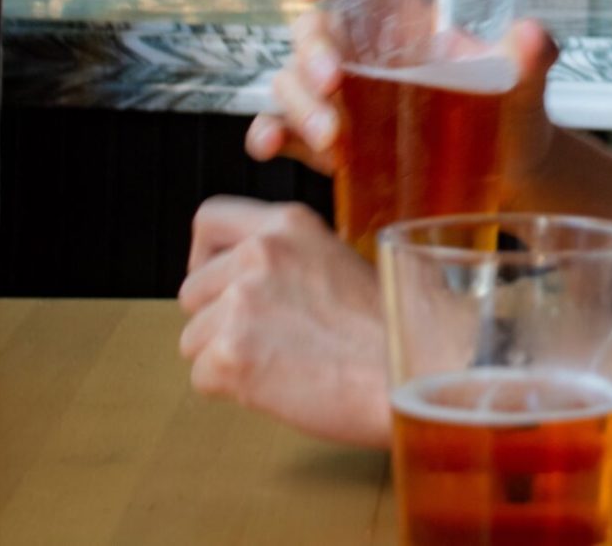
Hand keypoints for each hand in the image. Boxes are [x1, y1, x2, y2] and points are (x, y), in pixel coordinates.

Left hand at [177, 196, 389, 447]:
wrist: (418, 371)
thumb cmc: (390, 327)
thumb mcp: (337, 260)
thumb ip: (286, 261)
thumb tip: (239, 285)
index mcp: (288, 223)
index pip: (209, 220)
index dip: (205, 257)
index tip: (219, 284)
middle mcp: (259, 253)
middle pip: (193, 289)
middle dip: (217, 319)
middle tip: (269, 340)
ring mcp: (242, 302)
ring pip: (194, 339)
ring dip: (227, 357)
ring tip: (285, 363)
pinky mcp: (231, 353)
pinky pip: (203, 378)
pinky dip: (234, 390)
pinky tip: (282, 384)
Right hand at [243, 0, 563, 184]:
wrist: (509, 170)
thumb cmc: (513, 108)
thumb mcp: (526, 78)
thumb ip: (533, 54)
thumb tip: (533, 34)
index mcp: (403, 18)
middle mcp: (364, 50)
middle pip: (313, 30)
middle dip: (312, 50)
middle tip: (334, 82)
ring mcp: (342, 97)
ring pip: (291, 81)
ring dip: (297, 104)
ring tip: (332, 140)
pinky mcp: (330, 142)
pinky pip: (282, 130)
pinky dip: (270, 135)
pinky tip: (273, 148)